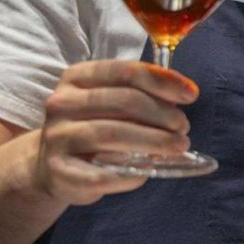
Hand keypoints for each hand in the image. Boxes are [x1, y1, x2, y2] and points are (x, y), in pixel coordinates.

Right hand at [33, 60, 196, 204]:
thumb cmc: (94, 127)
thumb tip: (185, 94)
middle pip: (124, 101)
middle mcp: (62, 103)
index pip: (125, 72)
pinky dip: (133, 171)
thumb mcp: (111, 102)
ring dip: (155, 140)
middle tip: (184, 127)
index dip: (163, 81)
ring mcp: (57, 137)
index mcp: (77, 78)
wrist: (52, 167)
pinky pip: (104, 172)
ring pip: (114, 134)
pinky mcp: (60, 171)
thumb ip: (143, 93)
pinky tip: (149, 169)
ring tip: (178, 146)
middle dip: (164, 114)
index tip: (191, 94)